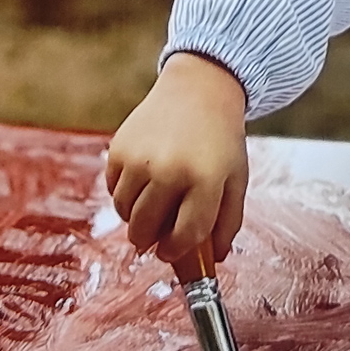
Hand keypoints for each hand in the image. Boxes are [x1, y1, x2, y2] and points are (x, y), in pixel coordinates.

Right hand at [105, 52, 247, 264]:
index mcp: (205, 179)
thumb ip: (227, 222)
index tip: (171, 251)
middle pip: (147, 229)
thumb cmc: (220, 140)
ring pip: (126, 214)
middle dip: (151, 240)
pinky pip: (114, 191)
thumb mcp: (235, 179)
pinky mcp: (119, 149)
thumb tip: (213, 261)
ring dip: (137, 218)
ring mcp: (140, 159)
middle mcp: (169, 170)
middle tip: (159, 233)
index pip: (185, 234)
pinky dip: (125, 194)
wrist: (198, 90)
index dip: (177, 251)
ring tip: (155, 200)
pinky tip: (144, 179)